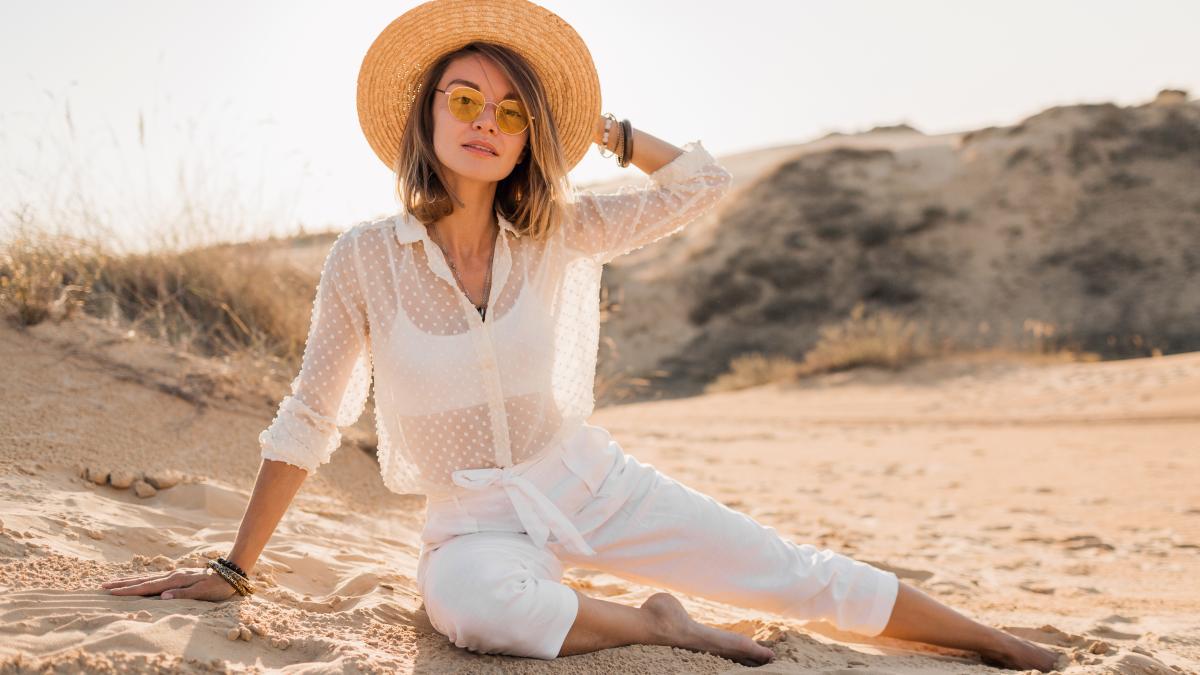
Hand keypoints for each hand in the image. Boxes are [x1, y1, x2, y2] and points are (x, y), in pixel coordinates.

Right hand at [101, 567, 239, 601]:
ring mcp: (174, 574)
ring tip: (113, 582)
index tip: (111, 592)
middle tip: (102, 586)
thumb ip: (183, 594)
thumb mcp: (203, 592)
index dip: (128, 590)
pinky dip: (141, 579)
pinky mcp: (177, 576)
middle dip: (122, 584)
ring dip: (129, 580)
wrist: (231, 572)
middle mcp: (171, 575)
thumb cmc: (218, 587)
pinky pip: (153, 578)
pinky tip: (137, 581)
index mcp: (175, 580)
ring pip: (146, 577)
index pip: (147, 587)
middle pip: (142, 580)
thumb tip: (162, 596)